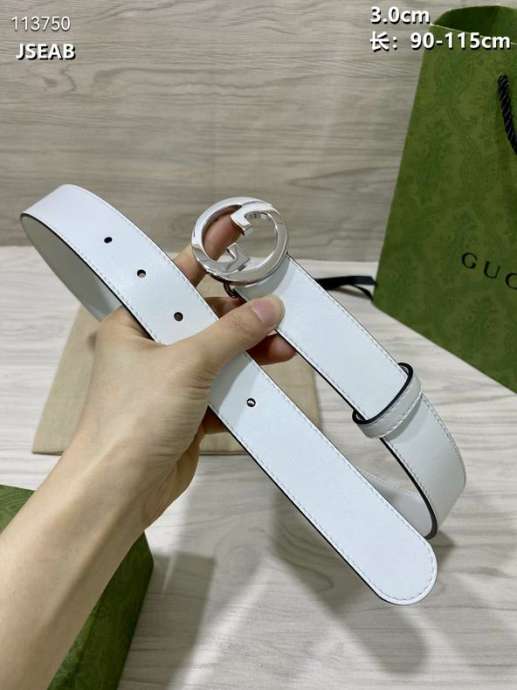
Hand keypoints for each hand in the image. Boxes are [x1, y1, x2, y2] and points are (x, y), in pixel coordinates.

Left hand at [65, 212, 294, 531]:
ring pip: (218, 356)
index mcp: (134, 323)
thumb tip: (270, 306)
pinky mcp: (188, 411)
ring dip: (249, 353)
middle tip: (276, 312)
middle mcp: (151, 347)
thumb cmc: (137, 415)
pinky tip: (266, 382)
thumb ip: (232, 333)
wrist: (121, 489)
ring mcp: (170, 381)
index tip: (241, 239)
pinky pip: (221, 388)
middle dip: (241, 317)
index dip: (208, 258)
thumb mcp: (187, 363)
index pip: (175, 279)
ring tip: (283, 350)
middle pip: (204, 319)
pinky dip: (242, 386)